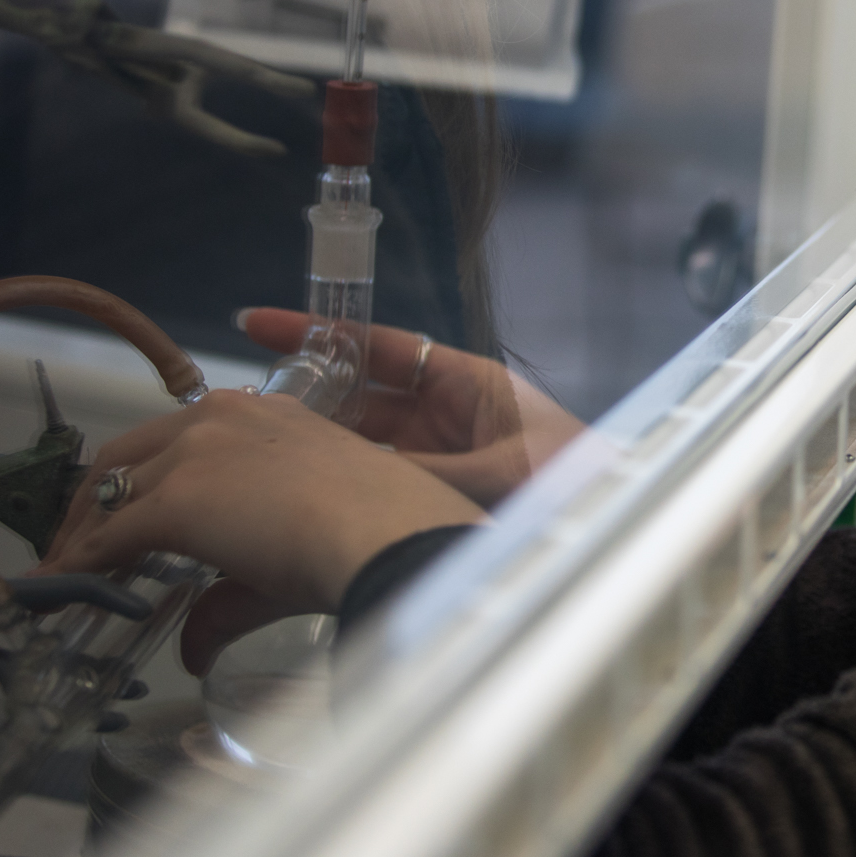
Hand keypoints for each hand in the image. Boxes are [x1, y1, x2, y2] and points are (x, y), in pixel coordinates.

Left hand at [39, 389, 483, 672]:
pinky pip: (108, 534)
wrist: (386, 535)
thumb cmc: (371, 534)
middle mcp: (222, 418)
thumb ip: (231, 597)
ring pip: (113, 486)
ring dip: (83, 528)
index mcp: (264, 416)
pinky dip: (77, 561)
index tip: (131, 517)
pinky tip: (60, 585)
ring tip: (66, 566)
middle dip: (99, 498)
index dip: (148, 481)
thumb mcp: (297, 552)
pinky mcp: (174, 497)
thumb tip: (194, 651)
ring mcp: (194, 452)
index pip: (182, 440)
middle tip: (83, 542)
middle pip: (132, 452)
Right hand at [238, 309, 583, 505]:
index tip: (259, 324)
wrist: (610, 532)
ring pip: (363, 443)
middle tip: (245, 406)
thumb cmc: (577, 488)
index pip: (379, 346)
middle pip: (361, 397)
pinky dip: (342, 488)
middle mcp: (449, 416)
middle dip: (307, 398)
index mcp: (469, 384)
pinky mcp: (436, 499)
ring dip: (319, 448)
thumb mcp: (495, 474)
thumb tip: (347, 472)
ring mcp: (441, 458)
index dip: (319, 334)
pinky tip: (302, 498)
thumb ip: (420, 473)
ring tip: (258, 452)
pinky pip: (377, 483)